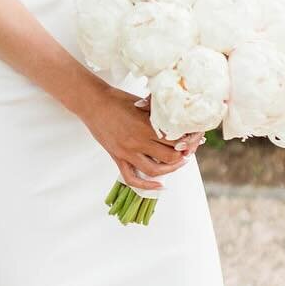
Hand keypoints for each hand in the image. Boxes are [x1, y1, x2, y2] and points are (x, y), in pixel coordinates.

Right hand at [79, 83, 200, 191]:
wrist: (93, 103)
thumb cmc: (117, 99)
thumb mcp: (141, 103)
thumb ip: (157, 115)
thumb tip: (176, 123)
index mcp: (145, 125)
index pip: (174, 140)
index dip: (186, 141)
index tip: (191, 139)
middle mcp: (137, 141)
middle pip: (169, 156)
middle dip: (182, 155)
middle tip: (187, 151)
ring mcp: (127, 152)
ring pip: (155, 170)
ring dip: (170, 170)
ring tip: (178, 163)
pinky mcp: (117, 158)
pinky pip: (132, 179)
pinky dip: (147, 186)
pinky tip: (159, 186)